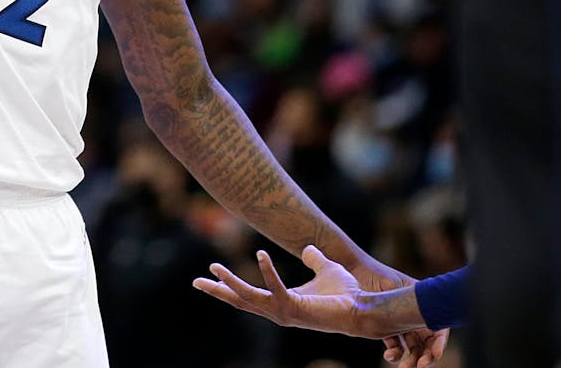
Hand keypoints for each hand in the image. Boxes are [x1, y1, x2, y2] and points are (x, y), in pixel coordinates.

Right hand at [194, 245, 363, 333]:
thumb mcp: (326, 270)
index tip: (211, 277)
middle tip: (196, 281)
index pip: (249, 296)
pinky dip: (268, 272)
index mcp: (282, 303)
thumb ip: (315, 260)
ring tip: (214, 267)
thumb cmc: (347, 295)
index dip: (229, 287)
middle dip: (218, 291)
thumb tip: (308, 249)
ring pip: (249, 298)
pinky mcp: (295, 309)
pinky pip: (276, 288)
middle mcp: (280, 311)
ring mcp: (286, 312)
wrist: (364, 309)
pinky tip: (260, 254)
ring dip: (231, 283)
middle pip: (241, 301)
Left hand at [352, 257, 449, 367]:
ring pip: (413, 346)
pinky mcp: (386, 328)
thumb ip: (406, 300)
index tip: (436, 354)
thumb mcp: (394, 284)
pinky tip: (390, 357)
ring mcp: (401, 322)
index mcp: (423, 304)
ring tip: (406, 367)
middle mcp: (415, 314)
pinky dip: (395, 353)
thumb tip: (421, 317)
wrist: (354, 270)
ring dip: (412, 358)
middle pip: (428, 341)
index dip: (440, 342)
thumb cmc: (375, 273)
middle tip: (421, 366)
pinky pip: (396, 345)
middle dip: (427, 356)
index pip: (439, 328)